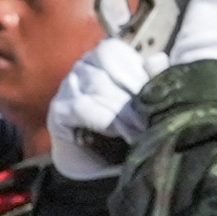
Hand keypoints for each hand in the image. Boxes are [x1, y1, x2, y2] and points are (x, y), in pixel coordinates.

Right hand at [46, 39, 158, 184]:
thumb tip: (158, 60)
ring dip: (122, 110)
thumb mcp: (145, 101)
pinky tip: (118, 132)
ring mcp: (67, 87)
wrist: (102, 164)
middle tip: (149, 119)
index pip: (114, 51)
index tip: (154, 96)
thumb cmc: (127, 126)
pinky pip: (82, 107)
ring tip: (139, 130)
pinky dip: (105, 120)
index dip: (136, 72)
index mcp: (103, 57)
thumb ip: (154, 78)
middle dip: (133, 94)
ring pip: (97, 86)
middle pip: (107, 68)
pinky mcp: (59, 110)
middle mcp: (82, 67)